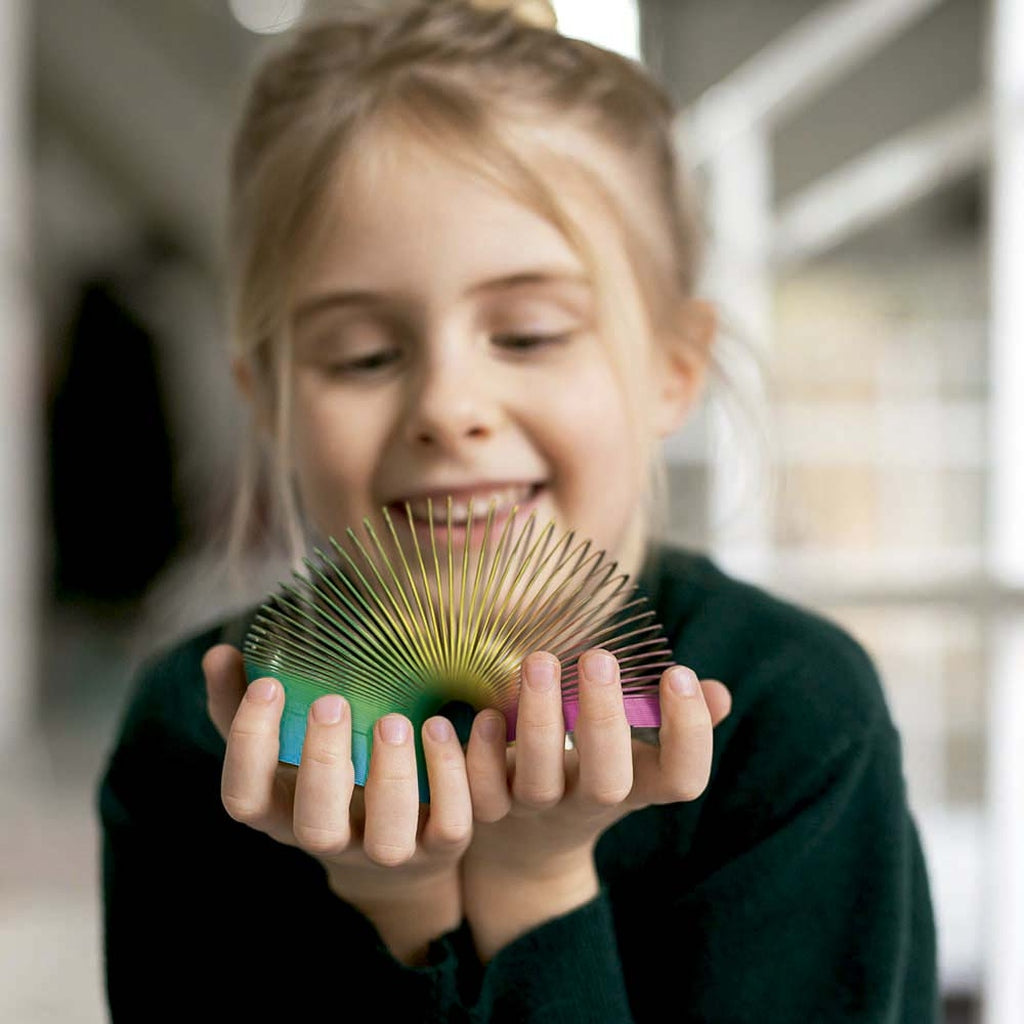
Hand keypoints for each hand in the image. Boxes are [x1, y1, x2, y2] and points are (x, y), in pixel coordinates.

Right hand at [202, 644, 472, 963]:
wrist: (397, 841)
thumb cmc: (327, 772)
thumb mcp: (282, 742)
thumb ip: (245, 702)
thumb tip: (219, 654)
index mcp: (283, 812)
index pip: (245, 798)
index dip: (249, 746)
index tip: (269, 685)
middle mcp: (332, 841)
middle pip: (316, 825)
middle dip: (322, 764)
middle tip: (333, 703)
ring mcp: (388, 851)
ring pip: (387, 837)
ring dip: (392, 778)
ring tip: (395, 719)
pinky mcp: (440, 846)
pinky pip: (450, 825)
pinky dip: (451, 778)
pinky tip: (444, 726)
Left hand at [460, 650, 729, 959]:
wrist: (527, 847)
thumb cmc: (593, 772)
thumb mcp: (638, 755)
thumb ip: (673, 722)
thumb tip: (718, 693)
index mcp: (637, 785)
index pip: (681, 778)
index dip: (688, 734)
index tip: (679, 673)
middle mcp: (590, 802)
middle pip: (608, 781)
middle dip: (604, 717)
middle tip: (599, 655)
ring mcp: (537, 811)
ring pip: (540, 781)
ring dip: (538, 719)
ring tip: (539, 659)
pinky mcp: (488, 813)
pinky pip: (482, 792)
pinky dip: (484, 753)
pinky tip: (488, 714)